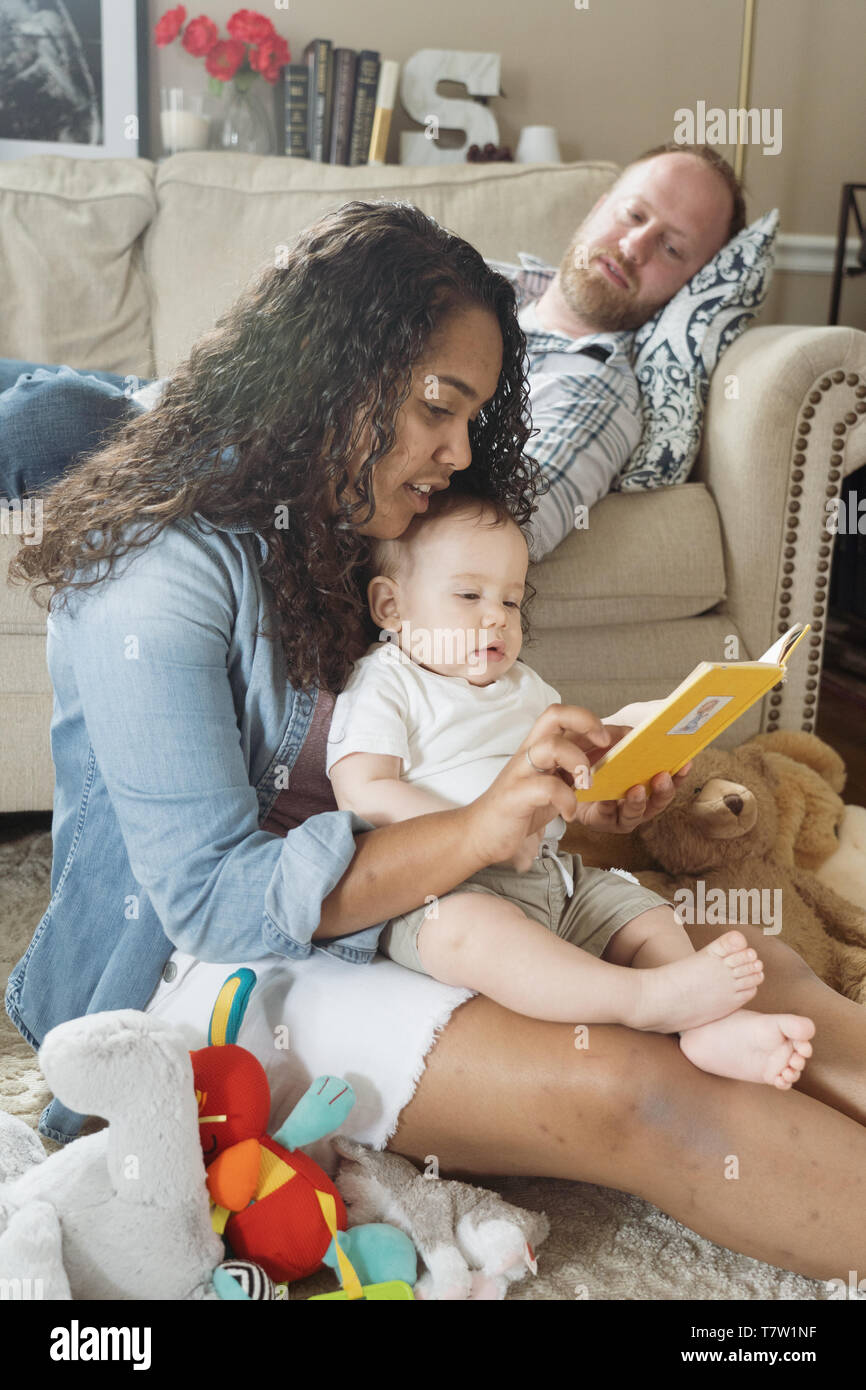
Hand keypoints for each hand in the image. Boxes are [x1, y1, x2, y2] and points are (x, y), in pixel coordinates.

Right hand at [467, 703, 611, 867]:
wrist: (480, 834)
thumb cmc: (519, 808)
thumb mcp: (549, 782)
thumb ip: (570, 768)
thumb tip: (607, 758)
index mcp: (537, 747)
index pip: (562, 715)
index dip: (591, 720)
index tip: (612, 739)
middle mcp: (528, 753)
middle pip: (555, 715)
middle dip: (587, 723)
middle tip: (604, 744)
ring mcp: (520, 772)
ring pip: (551, 746)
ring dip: (578, 763)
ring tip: (586, 785)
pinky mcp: (515, 795)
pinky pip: (547, 788)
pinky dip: (566, 801)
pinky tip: (569, 814)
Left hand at [572, 723, 692, 832]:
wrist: (565, 777)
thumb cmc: (592, 764)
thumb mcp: (607, 745)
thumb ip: (621, 737)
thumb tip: (634, 732)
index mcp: (646, 785)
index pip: (669, 781)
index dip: (680, 774)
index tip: (686, 762)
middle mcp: (637, 803)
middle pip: (658, 802)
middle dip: (663, 791)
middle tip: (663, 777)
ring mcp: (620, 815)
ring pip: (636, 814)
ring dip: (638, 802)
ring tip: (636, 790)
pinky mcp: (601, 821)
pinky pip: (606, 815)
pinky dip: (608, 806)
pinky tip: (607, 797)